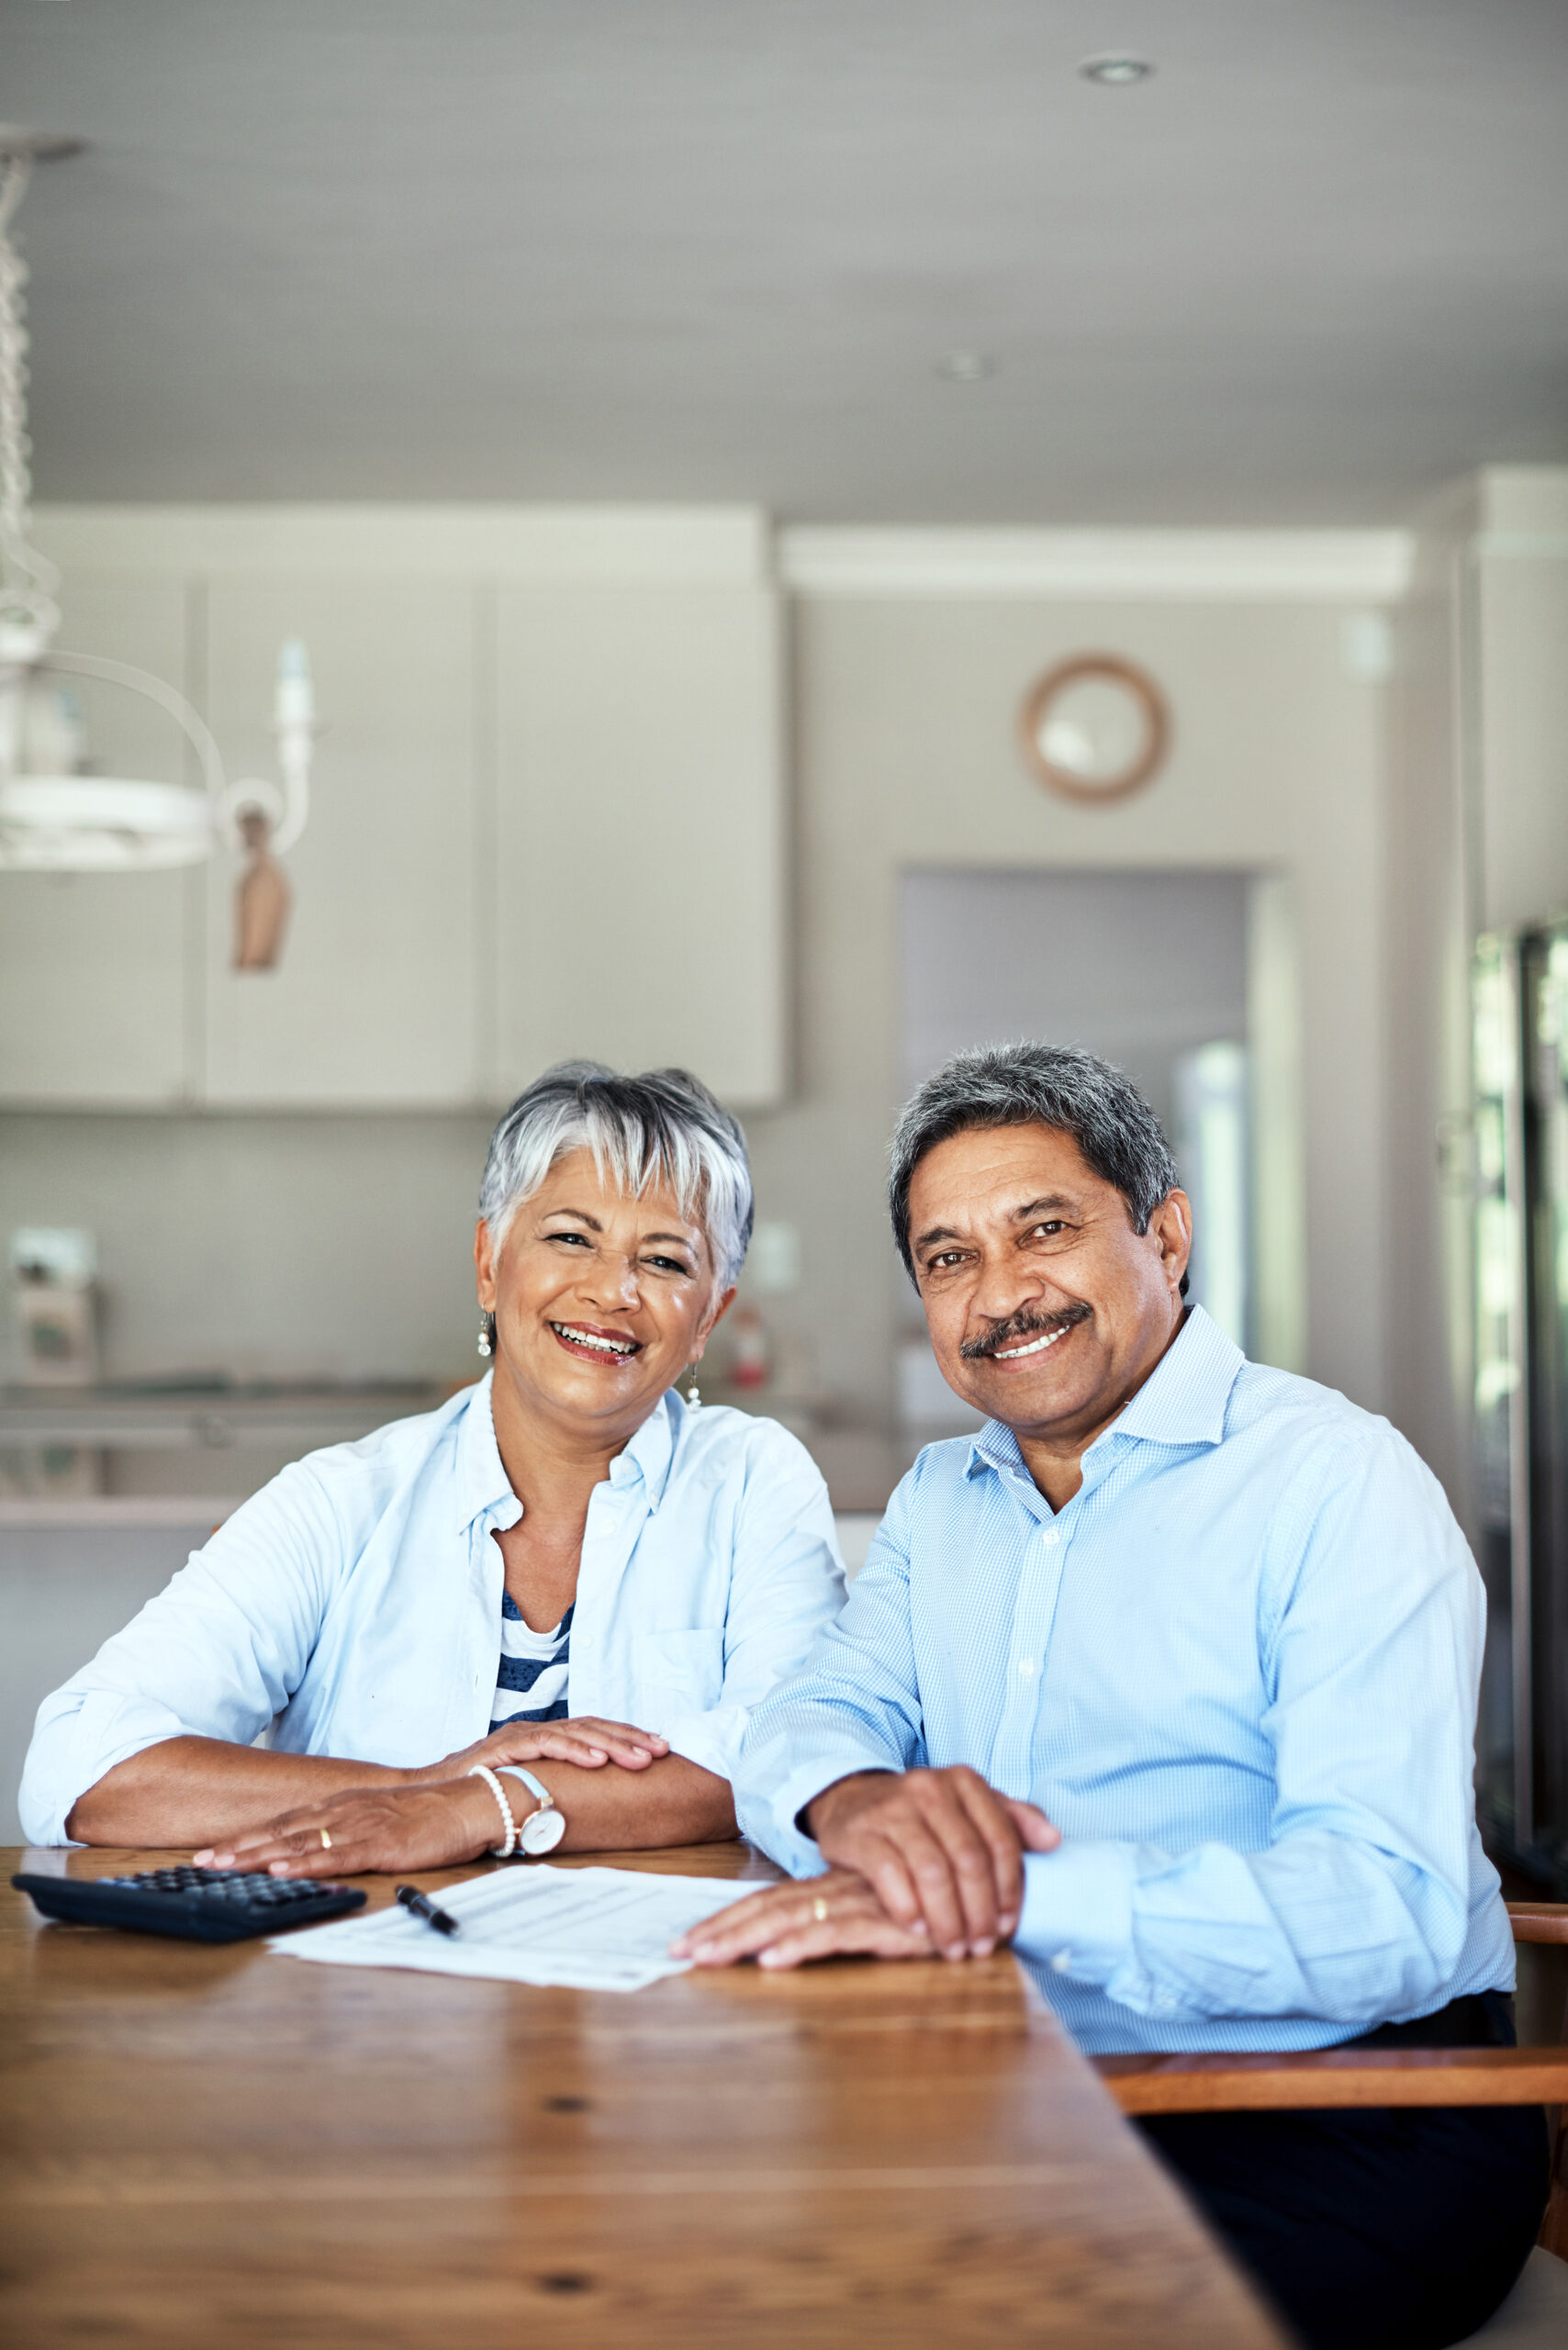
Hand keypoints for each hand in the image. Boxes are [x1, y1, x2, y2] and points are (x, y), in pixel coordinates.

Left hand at [194, 1777, 500, 1877]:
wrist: (471, 1802)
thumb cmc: (429, 1814)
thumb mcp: (379, 1817)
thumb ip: (347, 1829)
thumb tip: (315, 1848)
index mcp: (342, 1805)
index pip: (283, 1822)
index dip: (245, 1837)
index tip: (213, 1851)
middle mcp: (344, 1811)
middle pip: (281, 1831)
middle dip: (238, 1847)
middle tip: (201, 1861)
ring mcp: (360, 1826)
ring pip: (299, 1843)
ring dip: (258, 1855)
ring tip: (225, 1866)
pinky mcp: (380, 1845)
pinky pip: (336, 1857)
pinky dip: (305, 1864)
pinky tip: (281, 1870)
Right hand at [424, 1715, 670, 1778]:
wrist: (432, 1789)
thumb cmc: (481, 1791)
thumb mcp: (527, 1787)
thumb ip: (555, 1786)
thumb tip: (593, 1802)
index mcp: (547, 1737)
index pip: (595, 1730)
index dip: (628, 1737)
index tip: (660, 1748)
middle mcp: (538, 1729)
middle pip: (593, 1727)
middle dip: (631, 1737)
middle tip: (663, 1749)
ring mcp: (522, 1734)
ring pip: (576, 1732)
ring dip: (611, 1743)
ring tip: (640, 1757)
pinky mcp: (506, 1746)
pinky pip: (546, 1743)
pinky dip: (574, 1749)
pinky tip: (597, 1759)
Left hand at [672, 1868, 935, 1971]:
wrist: (993, 1894)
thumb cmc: (938, 1910)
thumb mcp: (884, 1921)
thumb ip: (847, 1926)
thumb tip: (794, 1950)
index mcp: (833, 1889)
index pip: (769, 1903)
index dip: (728, 1920)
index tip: (690, 1942)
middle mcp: (839, 1891)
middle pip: (767, 1908)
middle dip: (720, 1931)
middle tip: (677, 1951)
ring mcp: (860, 1902)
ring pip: (789, 1918)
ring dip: (743, 1938)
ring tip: (706, 1956)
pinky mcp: (886, 1921)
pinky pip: (835, 1932)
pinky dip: (801, 1944)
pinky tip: (772, 1959)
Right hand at [806, 1768, 1058, 1958]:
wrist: (853, 1801)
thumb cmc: (923, 1814)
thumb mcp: (969, 1808)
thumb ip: (1014, 1820)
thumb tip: (1054, 1840)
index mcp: (965, 1782)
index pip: (1000, 1840)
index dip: (1009, 1889)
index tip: (1008, 1925)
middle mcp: (930, 1788)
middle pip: (968, 1859)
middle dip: (979, 1911)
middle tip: (981, 1946)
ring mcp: (893, 1809)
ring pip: (932, 1871)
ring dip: (947, 1918)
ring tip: (953, 1947)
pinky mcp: (861, 1832)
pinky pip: (890, 1875)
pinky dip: (908, 1909)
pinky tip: (918, 1929)